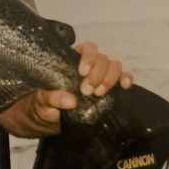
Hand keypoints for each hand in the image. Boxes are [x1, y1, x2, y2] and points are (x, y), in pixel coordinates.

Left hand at [0, 40, 132, 137]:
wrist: (49, 120)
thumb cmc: (44, 105)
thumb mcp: (42, 102)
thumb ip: (52, 98)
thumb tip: (70, 100)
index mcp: (72, 60)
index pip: (86, 48)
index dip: (88, 57)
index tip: (82, 72)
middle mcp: (89, 64)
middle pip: (103, 58)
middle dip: (98, 74)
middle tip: (87, 91)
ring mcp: (101, 75)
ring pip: (114, 66)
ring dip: (110, 79)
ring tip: (99, 94)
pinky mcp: (110, 87)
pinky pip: (123, 77)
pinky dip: (126, 79)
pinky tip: (125, 86)